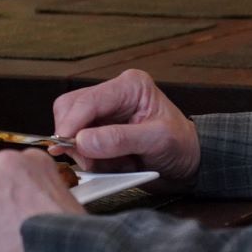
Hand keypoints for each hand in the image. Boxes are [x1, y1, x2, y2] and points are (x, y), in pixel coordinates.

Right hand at [51, 67, 200, 185]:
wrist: (189, 165)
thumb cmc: (182, 147)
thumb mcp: (157, 141)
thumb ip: (120, 139)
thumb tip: (83, 141)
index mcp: (129, 86)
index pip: (87, 100)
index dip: (71, 124)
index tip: (63, 145)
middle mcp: (113, 95)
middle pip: (69, 109)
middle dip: (75, 138)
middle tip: (90, 162)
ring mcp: (104, 114)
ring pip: (70, 128)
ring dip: (85, 152)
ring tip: (114, 164)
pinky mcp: (99, 131)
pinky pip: (78, 145)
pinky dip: (90, 159)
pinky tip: (112, 165)